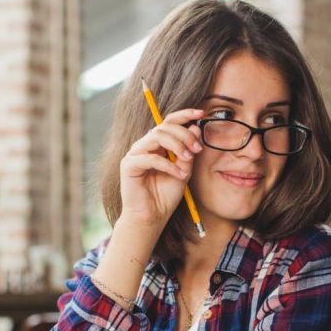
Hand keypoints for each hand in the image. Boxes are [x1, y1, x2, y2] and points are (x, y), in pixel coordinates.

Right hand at [118, 108, 204, 229]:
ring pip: (156, 136)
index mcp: (157, 145)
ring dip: (177, 145)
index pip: (169, 122)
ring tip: (188, 159)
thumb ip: (188, 151)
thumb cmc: (165, 196)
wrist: (151, 217)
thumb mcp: (184, 170)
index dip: (185, 115)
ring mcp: (135, 154)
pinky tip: (179, 175)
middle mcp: (145, 146)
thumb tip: (195, 128)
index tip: (202, 113)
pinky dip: (168, 165)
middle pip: (164, 127)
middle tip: (197, 149)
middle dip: (184, 135)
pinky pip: (150, 158)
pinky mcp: (129, 165)